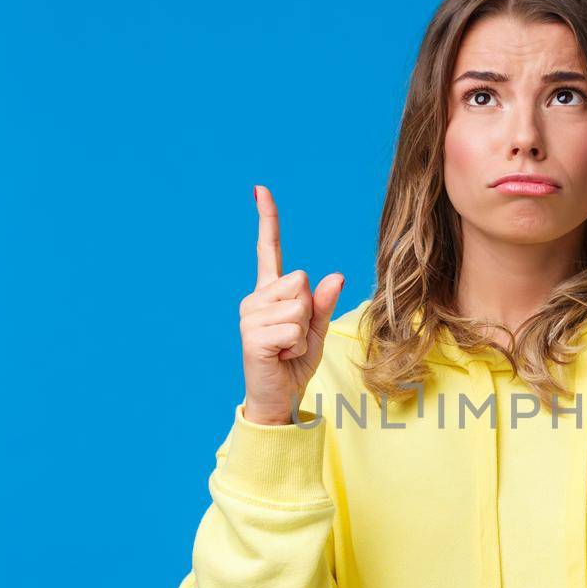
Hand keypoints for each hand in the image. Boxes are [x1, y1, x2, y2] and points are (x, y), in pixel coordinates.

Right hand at [240, 184, 344, 425]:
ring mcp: (250, 316)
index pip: (269, 250)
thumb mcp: (316, 329)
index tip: (261, 189)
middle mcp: (255, 299)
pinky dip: (298, 346)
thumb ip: (323, 303)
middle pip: (301, 281)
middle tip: (294, 336)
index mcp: (270, 293)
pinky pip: (294, 330)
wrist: (278, 398)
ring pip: (299, 306)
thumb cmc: (294, 362)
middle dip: (308, 311)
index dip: (268, 219)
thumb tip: (335, 275)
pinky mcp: (253, 336)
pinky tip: (282, 356)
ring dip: (304, 332)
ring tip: (288, 347)